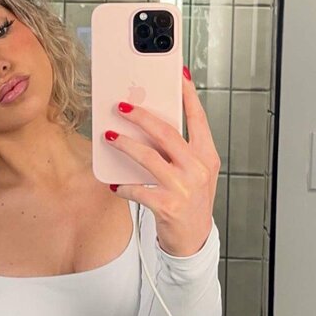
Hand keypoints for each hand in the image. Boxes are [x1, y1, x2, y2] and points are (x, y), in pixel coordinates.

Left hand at [104, 66, 220, 256]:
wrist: (193, 240)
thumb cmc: (190, 201)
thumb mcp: (194, 172)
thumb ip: (179, 149)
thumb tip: (151, 122)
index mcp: (206, 156)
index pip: (198, 118)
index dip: (187, 95)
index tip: (177, 74)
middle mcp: (198, 169)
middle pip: (166, 133)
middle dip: (141, 116)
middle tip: (122, 105)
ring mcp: (184, 188)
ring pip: (148, 157)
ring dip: (125, 144)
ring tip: (109, 135)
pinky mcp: (168, 206)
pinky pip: (138, 189)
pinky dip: (123, 185)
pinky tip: (114, 183)